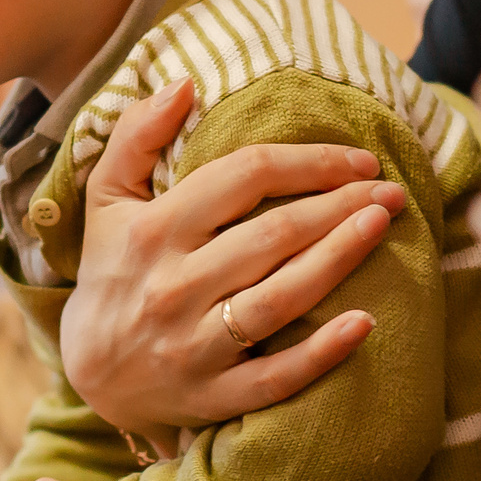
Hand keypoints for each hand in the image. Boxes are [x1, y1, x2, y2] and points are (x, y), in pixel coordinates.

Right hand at [60, 79, 406, 434]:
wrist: (90, 373)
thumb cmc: (113, 272)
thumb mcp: (107, 200)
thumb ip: (136, 137)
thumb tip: (183, 84)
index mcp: (154, 230)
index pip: (243, 177)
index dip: (308, 162)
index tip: (357, 160)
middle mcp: (174, 285)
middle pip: (274, 234)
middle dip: (340, 205)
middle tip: (390, 191)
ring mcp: (194, 345)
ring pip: (280, 297)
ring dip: (338, 258)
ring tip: (382, 226)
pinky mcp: (213, 396)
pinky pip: (275, 377)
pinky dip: (321, 353)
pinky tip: (365, 324)